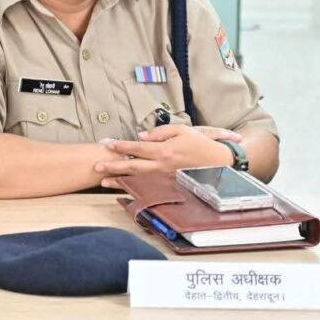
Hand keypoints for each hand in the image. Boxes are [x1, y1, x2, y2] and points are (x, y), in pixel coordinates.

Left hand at [94, 125, 235, 188]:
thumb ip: (159, 132)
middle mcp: (163, 166)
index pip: (138, 147)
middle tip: (96, 166)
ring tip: (103, 181)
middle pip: (133, 166)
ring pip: (138, 180)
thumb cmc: (202, 144)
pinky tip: (124, 190)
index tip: (107, 144)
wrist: (222, 163)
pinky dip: (135, 189)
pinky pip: (150, 188)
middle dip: (113, 166)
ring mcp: (166, 178)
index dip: (121, 146)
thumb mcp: (182, 130)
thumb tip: (140, 136)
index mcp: (165, 150)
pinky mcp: (170, 185)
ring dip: (120, 180)